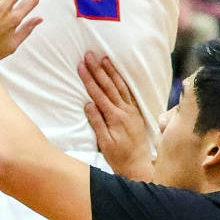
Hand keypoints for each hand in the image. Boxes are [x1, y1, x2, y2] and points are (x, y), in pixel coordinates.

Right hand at [79, 51, 152, 177]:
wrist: (138, 164)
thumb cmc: (119, 156)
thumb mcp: (104, 142)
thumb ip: (97, 122)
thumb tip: (88, 104)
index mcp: (115, 117)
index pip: (99, 93)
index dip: (89, 78)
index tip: (81, 65)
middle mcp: (125, 110)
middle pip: (109, 85)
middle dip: (98, 69)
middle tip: (90, 55)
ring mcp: (131, 110)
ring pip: (120, 86)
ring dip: (111, 71)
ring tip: (104, 58)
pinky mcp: (135, 113)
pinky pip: (129, 93)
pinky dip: (122, 81)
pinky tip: (118, 74)